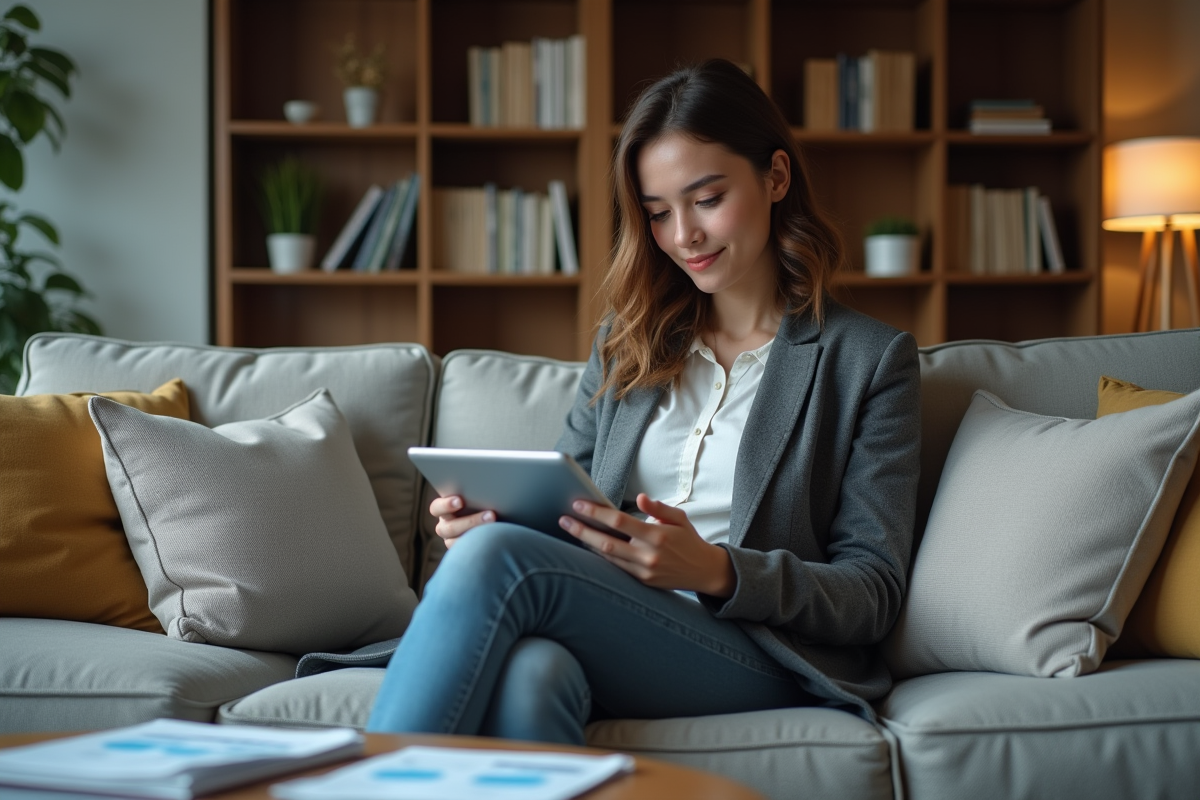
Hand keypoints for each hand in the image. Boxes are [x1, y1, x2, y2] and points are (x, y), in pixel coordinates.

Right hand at [430, 495, 494, 548]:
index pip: (437, 508)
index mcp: (444, 510)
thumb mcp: (475, 499)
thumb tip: (490, 488)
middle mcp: (445, 526)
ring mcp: (452, 541)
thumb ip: (475, 495)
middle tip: (491, 515)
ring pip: (456, 543)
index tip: (460, 501)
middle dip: (471, 522)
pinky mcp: (462, 552)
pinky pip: (467, 554)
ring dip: (477, 536)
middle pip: (449, 528)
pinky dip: (480, 548)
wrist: (493, 522)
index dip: (446, 505)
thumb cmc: (482, 504)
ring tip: (496, 529)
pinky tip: (495, 542)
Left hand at [559, 494, 736, 597]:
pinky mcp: (642, 582)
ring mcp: (644, 571)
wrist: (705, 572)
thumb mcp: (679, 518)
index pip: (619, 522)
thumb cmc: (690, 540)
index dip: (596, 513)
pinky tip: (588, 546)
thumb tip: (640, 498)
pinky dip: (599, 557)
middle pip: (606, 542)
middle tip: (563, 519)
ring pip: (607, 558)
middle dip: (581, 530)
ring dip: (586, 544)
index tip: (578, 503)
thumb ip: (658, 507)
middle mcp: (648, 555)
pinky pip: (615, 568)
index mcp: (657, 535)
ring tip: (571, 530)